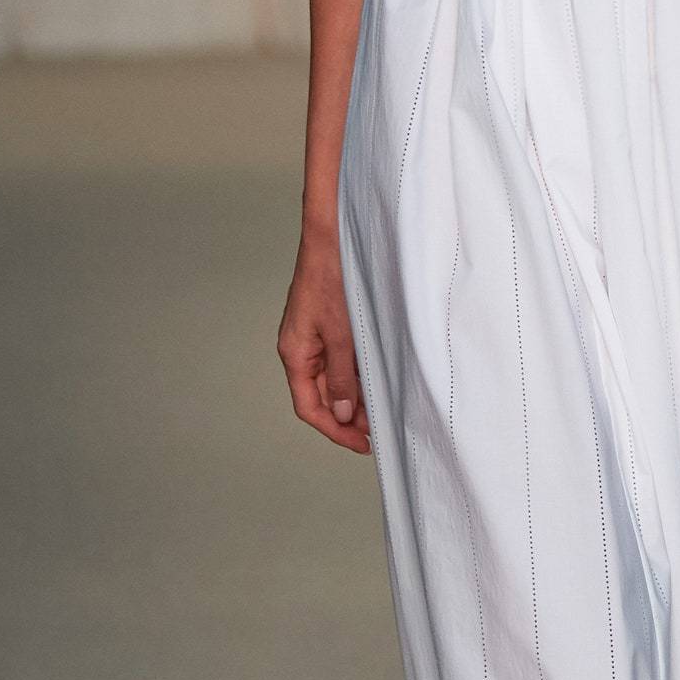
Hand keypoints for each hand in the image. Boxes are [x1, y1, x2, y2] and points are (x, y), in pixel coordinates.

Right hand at [278, 231, 371, 452]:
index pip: (309, 407)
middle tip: (379, 429)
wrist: (333, 236)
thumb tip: (344, 414)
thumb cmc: (331, 277)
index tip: (362, 443)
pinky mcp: (329, 327)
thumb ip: (344, 376)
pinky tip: (379, 380)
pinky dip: (358, 375)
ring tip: (384, 409)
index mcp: (295, 354)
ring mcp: (315, 338)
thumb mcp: (342, 334)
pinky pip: (341, 361)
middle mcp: (302, 350)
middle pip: (321, 397)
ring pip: (334, 380)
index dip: (334, 429)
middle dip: (348, 417)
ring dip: (356, 397)